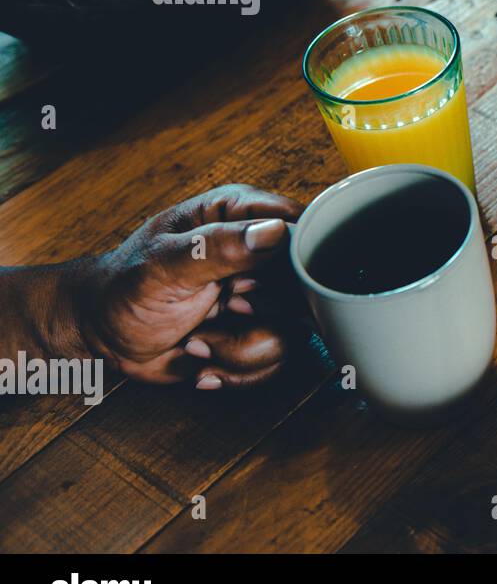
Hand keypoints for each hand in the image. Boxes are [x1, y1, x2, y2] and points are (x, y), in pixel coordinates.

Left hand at [73, 184, 305, 388]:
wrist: (102, 335)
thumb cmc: (122, 288)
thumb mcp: (163, 265)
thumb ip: (217, 246)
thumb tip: (274, 232)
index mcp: (239, 215)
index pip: (300, 224)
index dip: (288, 262)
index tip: (243, 286)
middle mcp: (260, 253)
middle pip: (306, 287)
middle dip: (260, 316)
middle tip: (221, 311)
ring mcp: (264, 295)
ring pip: (294, 331)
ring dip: (240, 349)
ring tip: (198, 341)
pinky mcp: (260, 330)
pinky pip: (278, 358)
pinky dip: (237, 369)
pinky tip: (203, 358)